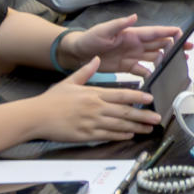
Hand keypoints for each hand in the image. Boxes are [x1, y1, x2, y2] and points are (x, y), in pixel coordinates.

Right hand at [26, 61, 161, 141]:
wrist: (36, 116)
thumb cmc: (52, 100)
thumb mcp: (70, 81)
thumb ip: (86, 71)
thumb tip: (96, 58)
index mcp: (94, 94)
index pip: (121, 94)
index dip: (138, 96)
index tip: (151, 99)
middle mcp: (96, 108)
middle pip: (125, 111)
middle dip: (143, 115)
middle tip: (157, 118)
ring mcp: (91, 122)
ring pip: (119, 125)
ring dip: (136, 127)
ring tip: (148, 129)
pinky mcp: (85, 135)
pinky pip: (107, 135)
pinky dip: (120, 135)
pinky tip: (130, 135)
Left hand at [61, 14, 179, 74]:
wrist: (77, 54)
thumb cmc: (90, 39)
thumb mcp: (103, 30)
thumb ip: (119, 24)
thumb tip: (134, 16)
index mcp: (132, 34)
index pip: (155, 32)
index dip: (169, 32)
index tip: (183, 34)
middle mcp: (136, 44)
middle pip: (159, 45)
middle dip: (174, 46)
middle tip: (188, 51)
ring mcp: (132, 55)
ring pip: (154, 57)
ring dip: (165, 61)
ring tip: (177, 66)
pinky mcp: (126, 67)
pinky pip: (142, 70)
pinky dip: (151, 74)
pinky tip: (157, 79)